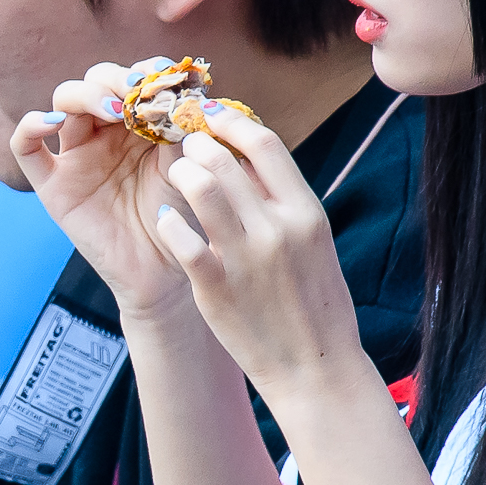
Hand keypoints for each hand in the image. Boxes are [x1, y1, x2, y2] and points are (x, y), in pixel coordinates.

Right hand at [11, 58, 192, 316]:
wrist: (169, 270)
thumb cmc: (184, 216)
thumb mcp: (190, 166)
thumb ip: (185, 129)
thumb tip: (190, 90)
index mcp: (141, 122)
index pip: (134, 78)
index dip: (149, 71)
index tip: (170, 76)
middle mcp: (106, 131)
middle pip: (97, 80)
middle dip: (118, 78)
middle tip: (140, 91)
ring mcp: (77, 155)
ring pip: (64, 101)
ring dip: (88, 95)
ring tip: (115, 111)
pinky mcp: (52, 184)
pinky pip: (25, 147)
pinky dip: (30, 126)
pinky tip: (51, 122)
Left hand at [153, 108, 364, 394]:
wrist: (317, 368)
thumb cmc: (316, 303)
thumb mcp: (314, 242)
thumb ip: (283, 201)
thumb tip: (248, 157)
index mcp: (306, 211)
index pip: (264, 143)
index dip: (231, 122)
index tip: (212, 117)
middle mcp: (278, 227)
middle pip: (224, 158)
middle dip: (196, 145)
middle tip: (185, 148)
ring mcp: (247, 257)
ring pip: (200, 187)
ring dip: (180, 174)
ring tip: (176, 178)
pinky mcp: (217, 287)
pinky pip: (181, 239)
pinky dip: (170, 223)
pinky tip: (168, 221)